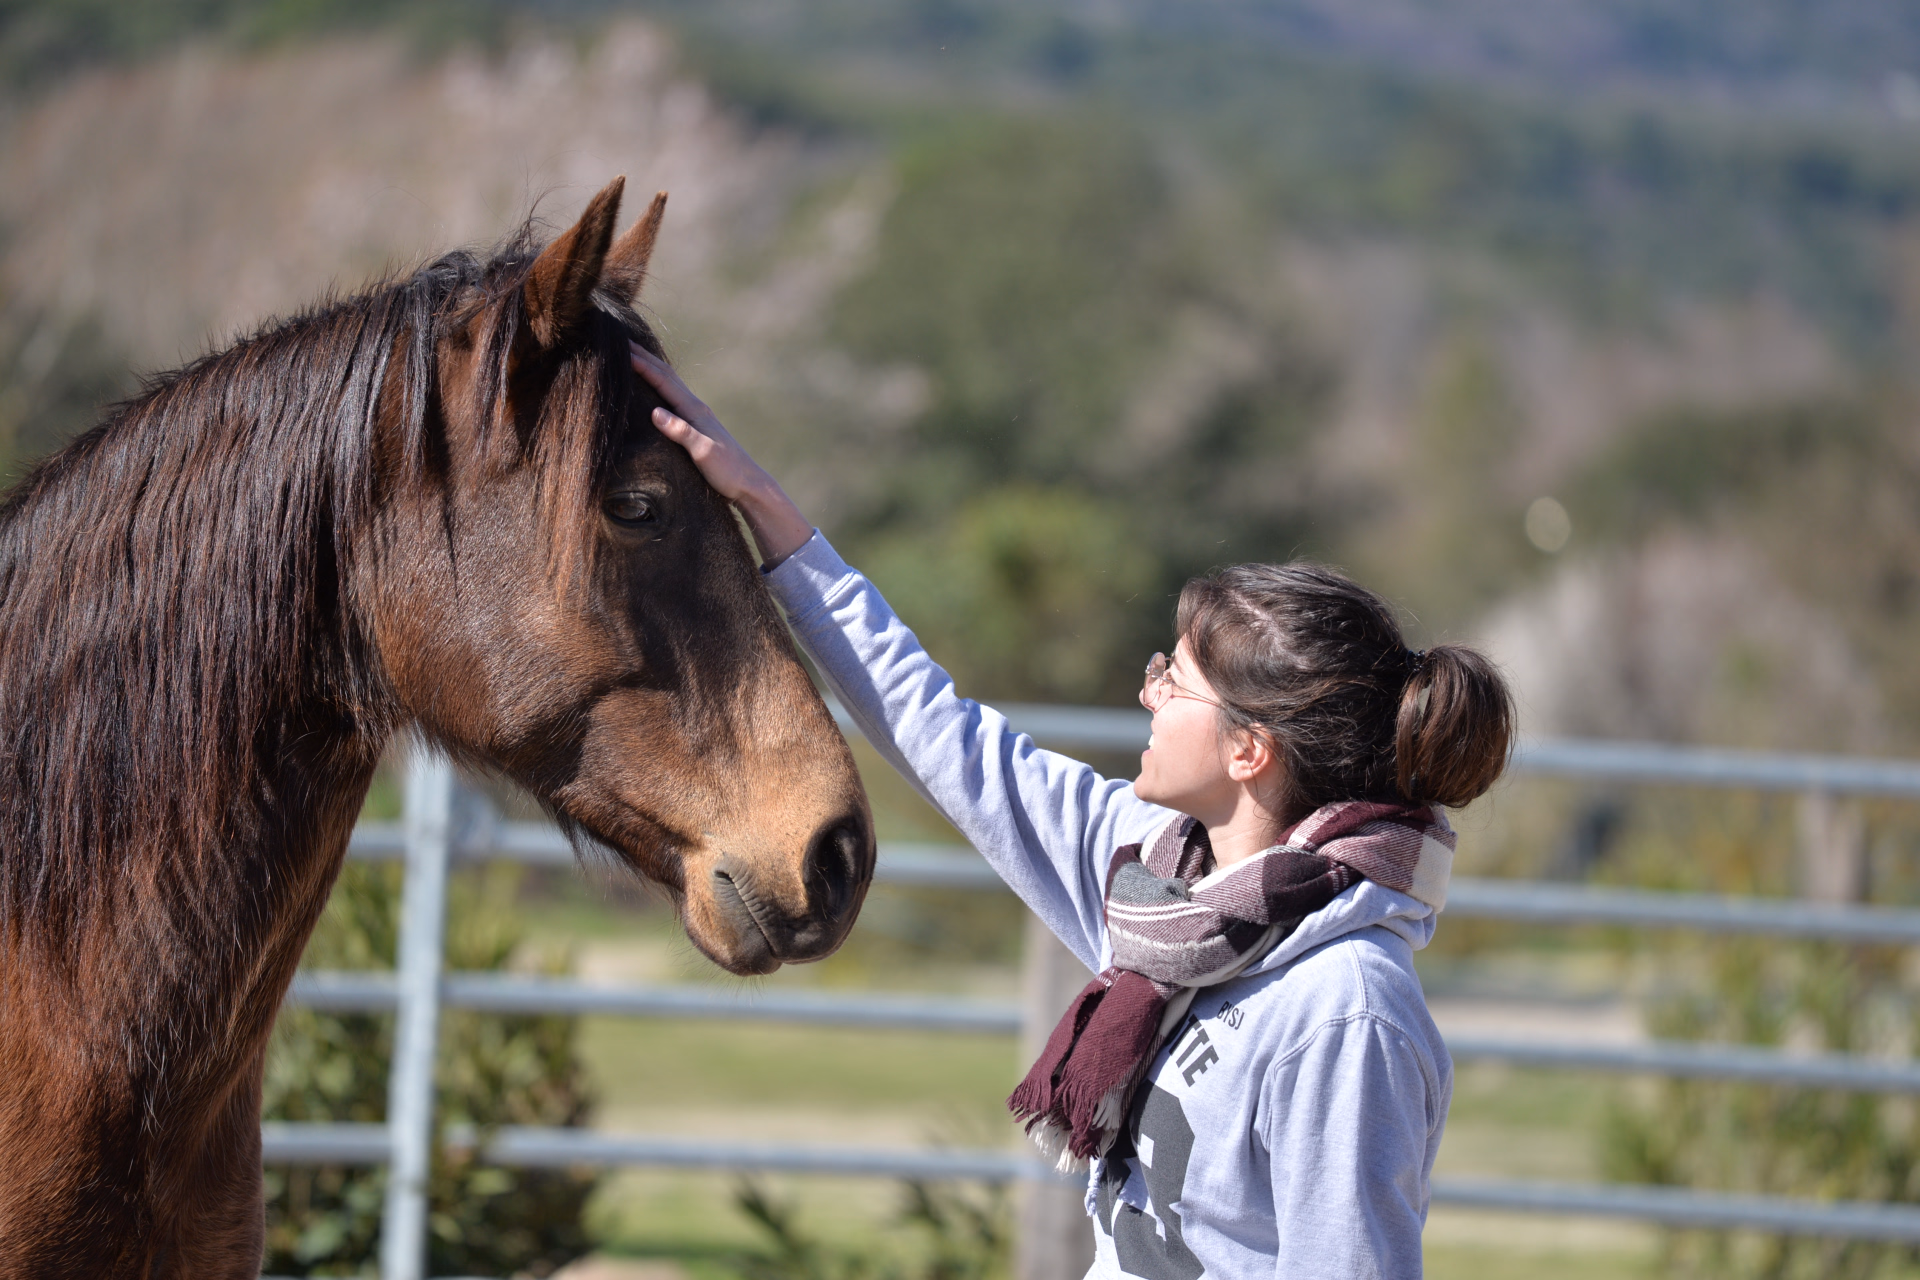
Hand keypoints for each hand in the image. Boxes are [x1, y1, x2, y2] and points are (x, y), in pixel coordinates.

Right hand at [629, 342, 813, 566]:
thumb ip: (681, 432)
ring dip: (652, 367)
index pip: (663, 381)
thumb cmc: (727, 471)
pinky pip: (672, 396)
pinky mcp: (697, 425)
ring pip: (670, 383)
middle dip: (644, 357)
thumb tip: (655, 412)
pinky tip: (655, 387)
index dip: (641, 364)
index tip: (620, 349)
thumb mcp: (703, 452)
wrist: (749, 483)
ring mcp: (697, 415)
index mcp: (694, 410)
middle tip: (622, 340)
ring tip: (634, 355)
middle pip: (666, 375)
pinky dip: (659, 384)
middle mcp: (696, 407)